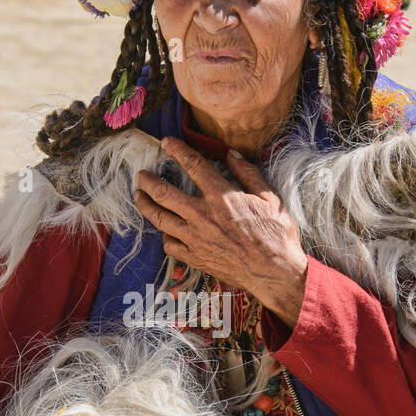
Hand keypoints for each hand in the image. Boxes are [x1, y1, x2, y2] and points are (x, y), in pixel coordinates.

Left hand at [132, 137, 308, 328]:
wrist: (275, 273)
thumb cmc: (276, 235)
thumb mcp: (270, 197)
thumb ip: (248, 173)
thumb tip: (231, 154)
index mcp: (222, 196)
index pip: (192, 165)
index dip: (176, 150)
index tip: (166, 142)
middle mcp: (203, 215)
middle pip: (164, 193)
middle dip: (148, 181)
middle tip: (141, 174)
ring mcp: (195, 238)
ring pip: (160, 219)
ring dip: (145, 205)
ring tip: (139, 197)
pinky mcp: (195, 258)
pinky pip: (170, 245)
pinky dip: (165, 236)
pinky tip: (164, 231)